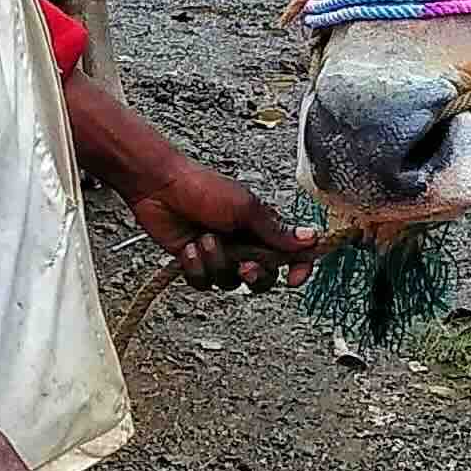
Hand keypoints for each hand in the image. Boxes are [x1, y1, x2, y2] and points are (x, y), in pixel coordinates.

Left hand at [131, 151, 321, 290]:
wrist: (159, 188)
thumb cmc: (202, 187)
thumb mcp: (246, 208)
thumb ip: (277, 230)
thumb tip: (310, 239)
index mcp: (262, 227)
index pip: (291, 254)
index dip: (298, 268)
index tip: (294, 278)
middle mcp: (245, 243)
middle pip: (263, 278)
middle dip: (254, 275)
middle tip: (245, 265)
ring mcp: (220, 255)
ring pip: (229, 282)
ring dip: (216, 262)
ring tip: (205, 239)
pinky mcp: (196, 264)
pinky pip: (203, 282)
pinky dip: (195, 267)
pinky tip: (189, 247)